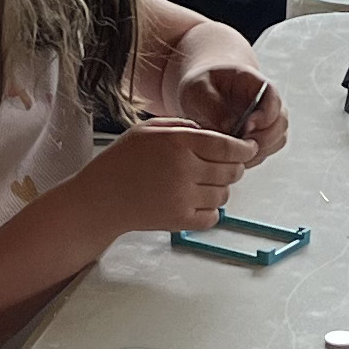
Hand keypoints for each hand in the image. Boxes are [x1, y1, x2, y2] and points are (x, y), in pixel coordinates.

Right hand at [79, 120, 252, 236]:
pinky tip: (194, 202)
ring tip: (199, 184)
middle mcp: (184, 169)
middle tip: (222, 167)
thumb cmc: (122, 162)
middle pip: (232, 171)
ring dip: (219, 189)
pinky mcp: (179, 220)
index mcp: (179, 142)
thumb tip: (215, 134)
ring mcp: (183, 197)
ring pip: (224, 194)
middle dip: (233, 168)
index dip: (245, 149)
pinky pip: (213, 216)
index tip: (249, 149)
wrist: (99, 198)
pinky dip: (209, 211)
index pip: (229, 147)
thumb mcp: (149, 130)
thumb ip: (184, 127)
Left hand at [177, 55, 287, 157]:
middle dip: (264, 138)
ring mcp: (266, 122)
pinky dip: (251, 158)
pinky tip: (232, 157)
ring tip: (234, 153)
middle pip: (281, 123)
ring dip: (259, 151)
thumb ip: (214, 106)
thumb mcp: (199, 88)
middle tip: (241, 145)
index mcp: (256, 84)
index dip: (265, 116)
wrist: (199, 92)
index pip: (274, 99)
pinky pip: (265, 153)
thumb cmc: (200, 84)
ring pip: (277, 141)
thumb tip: (229, 128)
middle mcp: (267, 104)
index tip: (246, 127)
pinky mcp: (259, 138)